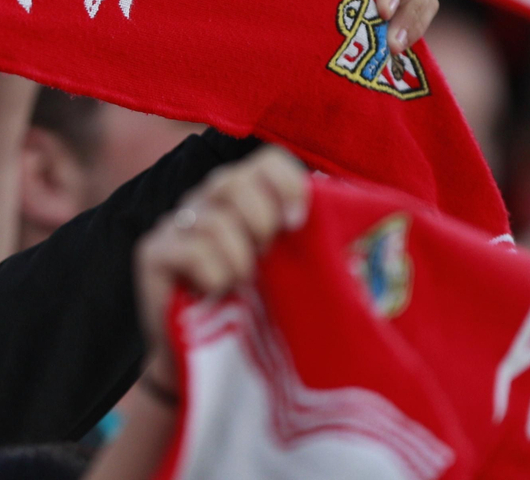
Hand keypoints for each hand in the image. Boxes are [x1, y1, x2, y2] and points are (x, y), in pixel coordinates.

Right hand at [134, 146, 308, 390]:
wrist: (214, 368)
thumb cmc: (262, 316)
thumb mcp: (295, 274)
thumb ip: (320, 243)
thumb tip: (375, 215)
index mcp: (245, 200)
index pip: (264, 162)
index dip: (285, 183)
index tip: (299, 222)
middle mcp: (207, 203)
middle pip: (233, 179)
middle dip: (260, 218)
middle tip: (267, 257)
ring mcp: (176, 224)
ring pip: (213, 218)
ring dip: (239, 258)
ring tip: (242, 286)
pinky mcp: (153, 252)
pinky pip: (189, 246)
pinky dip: (214, 272)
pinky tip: (216, 293)